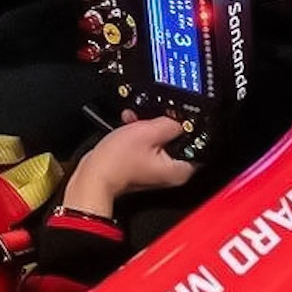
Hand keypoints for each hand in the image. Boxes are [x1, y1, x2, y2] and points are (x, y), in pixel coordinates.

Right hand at [62, 116, 194, 217]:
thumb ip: (170, 123)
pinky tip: (130, 126)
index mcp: (180, 170)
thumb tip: (180, 119)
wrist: (94, 174)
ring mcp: (156, 171)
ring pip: (160, 141)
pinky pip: (147, 146)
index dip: (187, 126)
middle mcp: (171, 173)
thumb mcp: (148, 132)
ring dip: (148, 128)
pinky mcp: (142, 167)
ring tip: (136, 120)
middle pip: (177, 140)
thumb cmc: (117, 162)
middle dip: (163, 125)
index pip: (197, 143)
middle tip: (152, 118)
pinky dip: (140, 135)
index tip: (176, 116)